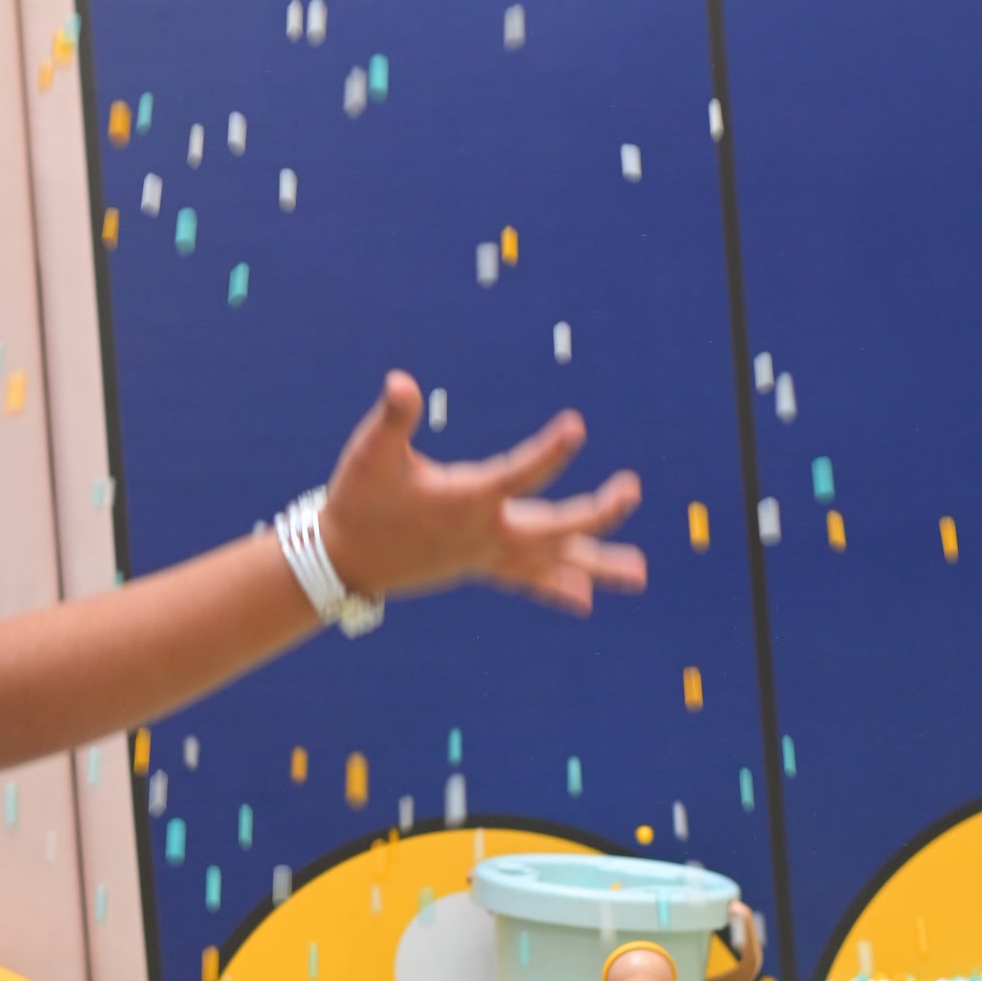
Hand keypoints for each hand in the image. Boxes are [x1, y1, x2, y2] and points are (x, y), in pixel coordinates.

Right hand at [319, 375, 645, 614]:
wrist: (342, 560)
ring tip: (639, 573)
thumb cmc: (357, 500)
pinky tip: (585, 597)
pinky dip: (557, 586)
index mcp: (466, 501)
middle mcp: (485, 533)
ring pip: (551, 561)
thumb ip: (392, 418)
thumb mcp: (369, 453)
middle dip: (598, 512)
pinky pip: (526, 578)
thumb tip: (399, 382)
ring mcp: (485, 554)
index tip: (577, 426)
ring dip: (596, 564)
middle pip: (556, 527)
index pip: (520, 474)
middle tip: (632, 490)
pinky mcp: (478, 565)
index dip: (551, 451)